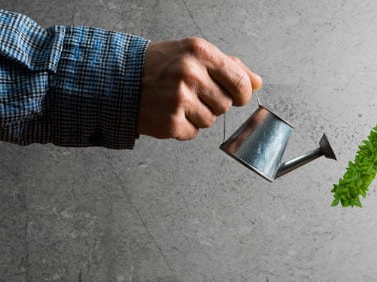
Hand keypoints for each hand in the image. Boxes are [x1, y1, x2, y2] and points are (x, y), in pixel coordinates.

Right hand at [137, 37, 261, 139]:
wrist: (120, 79)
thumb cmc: (160, 65)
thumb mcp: (194, 54)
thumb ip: (229, 67)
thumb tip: (256, 82)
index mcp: (201, 53)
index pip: (241, 82)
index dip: (242, 94)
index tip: (237, 96)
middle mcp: (191, 74)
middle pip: (226, 105)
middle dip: (214, 103)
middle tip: (193, 94)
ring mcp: (180, 99)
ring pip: (211, 120)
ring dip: (198, 116)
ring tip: (178, 102)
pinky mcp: (170, 122)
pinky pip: (193, 133)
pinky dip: (184, 127)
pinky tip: (170, 113)